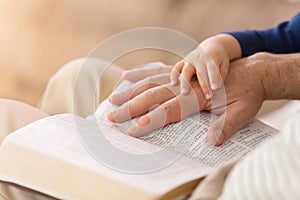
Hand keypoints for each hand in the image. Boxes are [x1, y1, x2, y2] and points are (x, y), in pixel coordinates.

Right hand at [108, 53, 298, 144]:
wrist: (255, 72)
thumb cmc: (249, 93)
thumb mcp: (244, 111)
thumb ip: (227, 125)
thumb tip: (212, 141)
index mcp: (199, 98)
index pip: (169, 111)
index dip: (151, 120)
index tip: (133, 129)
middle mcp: (187, 86)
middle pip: (154, 96)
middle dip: (131, 107)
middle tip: (112, 117)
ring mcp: (183, 79)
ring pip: (151, 83)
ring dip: (130, 91)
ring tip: (111, 99)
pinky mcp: (183, 74)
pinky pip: (158, 73)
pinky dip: (142, 74)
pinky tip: (127, 76)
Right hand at [170, 34, 240, 97]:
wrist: (212, 46)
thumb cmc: (219, 59)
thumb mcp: (224, 65)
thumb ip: (221, 75)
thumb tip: (215, 89)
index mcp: (211, 58)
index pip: (213, 69)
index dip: (214, 79)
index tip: (216, 88)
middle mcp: (199, 58)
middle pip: (200, 72)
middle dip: (203, 85)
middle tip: (207, 97)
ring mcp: (189, 59)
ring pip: (186, 70)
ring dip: (185, 82)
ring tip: (184, 93)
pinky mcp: (183, 61)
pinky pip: (176, 68)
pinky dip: (174, 75)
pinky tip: (173, 85)